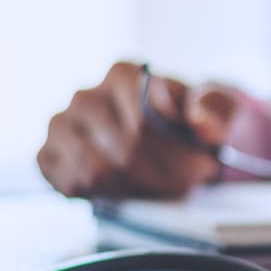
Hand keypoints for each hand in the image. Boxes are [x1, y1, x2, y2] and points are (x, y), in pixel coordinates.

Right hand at [37, 62, 239, 198]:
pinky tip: (129, 190)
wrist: (172, 141)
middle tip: (189, 185)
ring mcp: (62, 125)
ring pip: (95, 170)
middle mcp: (86, 96)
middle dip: (163, 175)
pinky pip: (70, 183)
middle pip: (123, 149)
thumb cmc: (196, 123)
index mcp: (124, 75)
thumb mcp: (221, 112)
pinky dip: (105, 195)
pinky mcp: (48, 155)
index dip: (178, 152)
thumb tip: (197, 117)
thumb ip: (217, 110)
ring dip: (136, 188)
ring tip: (161, 187)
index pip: (144, 121)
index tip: (203, 166)